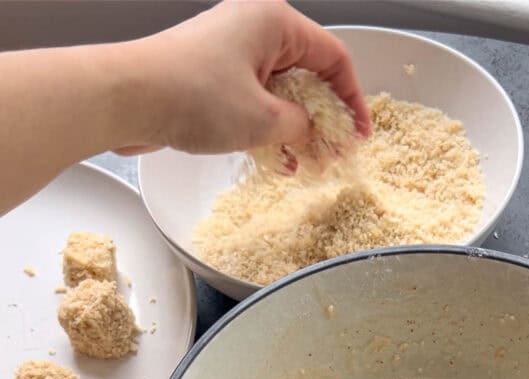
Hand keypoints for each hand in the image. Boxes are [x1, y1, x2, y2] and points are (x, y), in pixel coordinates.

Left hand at [115, 0, 370, 155]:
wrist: (127, 98)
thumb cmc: (191, 94)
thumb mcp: (262, 119)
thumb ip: (299, 125)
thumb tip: (310, 131)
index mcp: (275, 22)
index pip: (333, 58)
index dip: (352, 100)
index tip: (359, 135)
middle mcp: (254, 28)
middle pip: (306, 74)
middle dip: (323, 118)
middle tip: (334, 155)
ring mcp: (230, 51)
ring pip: (279, 91)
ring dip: (295, 129)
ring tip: (307, 164)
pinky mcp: (210, 76)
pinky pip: (252, 101)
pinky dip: (267, 128)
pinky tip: (276, 159)